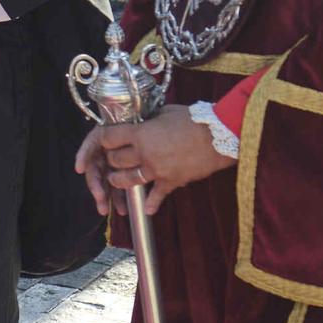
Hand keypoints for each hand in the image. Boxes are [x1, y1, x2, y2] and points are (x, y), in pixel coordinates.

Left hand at [74, 110, 234, 216]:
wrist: (218, 137)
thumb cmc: (194, 120)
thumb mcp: (167, 112)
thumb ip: (151, 119)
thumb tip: (143, 120)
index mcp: (141, 133)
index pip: (109, 137)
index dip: (104, 139)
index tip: (106, 140)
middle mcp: (144, 153)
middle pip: (115, 160)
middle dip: (111, 159)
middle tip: (114, 158)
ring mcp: (156, 170)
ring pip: (127, 180)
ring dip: (119, 180)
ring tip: (116, 180)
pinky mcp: (170, 182)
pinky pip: (156, 196)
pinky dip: (151, 204)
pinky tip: (148, 210)